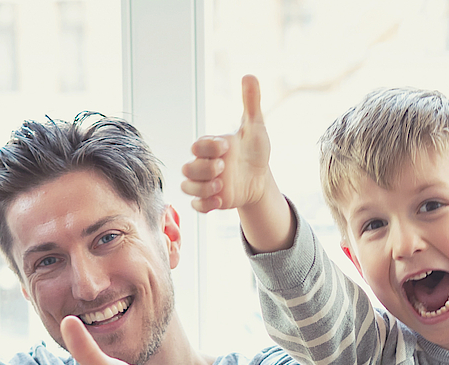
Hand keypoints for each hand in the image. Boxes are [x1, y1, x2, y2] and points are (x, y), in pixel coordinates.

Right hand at [182, 75, 277, 212]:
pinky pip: (196, 206)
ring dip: (201, 188)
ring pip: (187, 187)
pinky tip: (221, 200)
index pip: (198, 146)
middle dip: (203, 168)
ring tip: (221, 186)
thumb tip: (249, 75)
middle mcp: (203, 165)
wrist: (260, 177)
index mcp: (210, 146)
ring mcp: (205, 184)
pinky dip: (204, 205)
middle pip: (188, 168)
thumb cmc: (254, 150)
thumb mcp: (255, 126)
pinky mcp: (209, 201)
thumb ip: (251, 102)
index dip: (209, 146)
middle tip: (223, 167)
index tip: (228, 146)